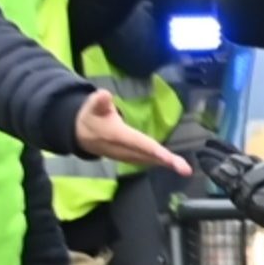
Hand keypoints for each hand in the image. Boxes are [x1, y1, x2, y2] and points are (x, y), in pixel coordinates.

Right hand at [65, 87, 189, 175]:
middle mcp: (123, 149)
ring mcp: (125, 155)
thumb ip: (99, 101)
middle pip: (147, 156)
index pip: (138, 144)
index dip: (154, 150)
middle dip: (166, 162)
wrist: (79, 133)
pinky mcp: (128, 157)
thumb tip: (104, 95)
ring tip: (183, 168)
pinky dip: (158, 162)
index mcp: (117, 136)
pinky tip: (171, 163)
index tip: (168, 158)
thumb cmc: (90, 116)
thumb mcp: (92, 105)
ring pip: (148, 161)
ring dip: (165, 164)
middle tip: (185, 169)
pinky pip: (146, 160)